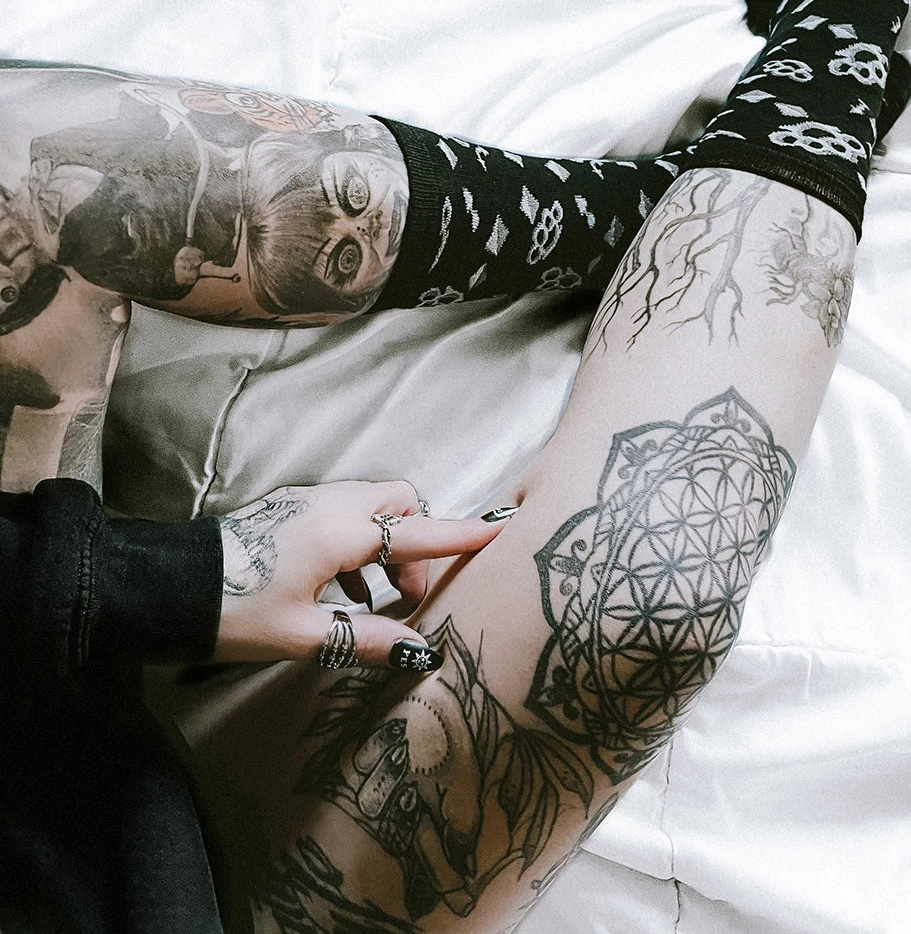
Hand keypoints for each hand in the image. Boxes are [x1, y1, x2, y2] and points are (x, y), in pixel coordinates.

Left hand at [214, 480, 511, 668]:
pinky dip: (358, 545)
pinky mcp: (287, 511)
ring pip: (371, 507)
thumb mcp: (302, 635)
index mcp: (339, 532)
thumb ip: (365, 638)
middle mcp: (329, 505)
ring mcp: (306, 502)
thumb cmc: (232, 610)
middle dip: (417, 539)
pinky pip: (344, 515)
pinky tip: (343, 591)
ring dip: (386, 545)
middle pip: (398, 502)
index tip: (503, 526)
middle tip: (409, 594)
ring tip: (377, 601)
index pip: (416, 531)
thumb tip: (419, 652)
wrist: (163, 586)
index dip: (462, 533)